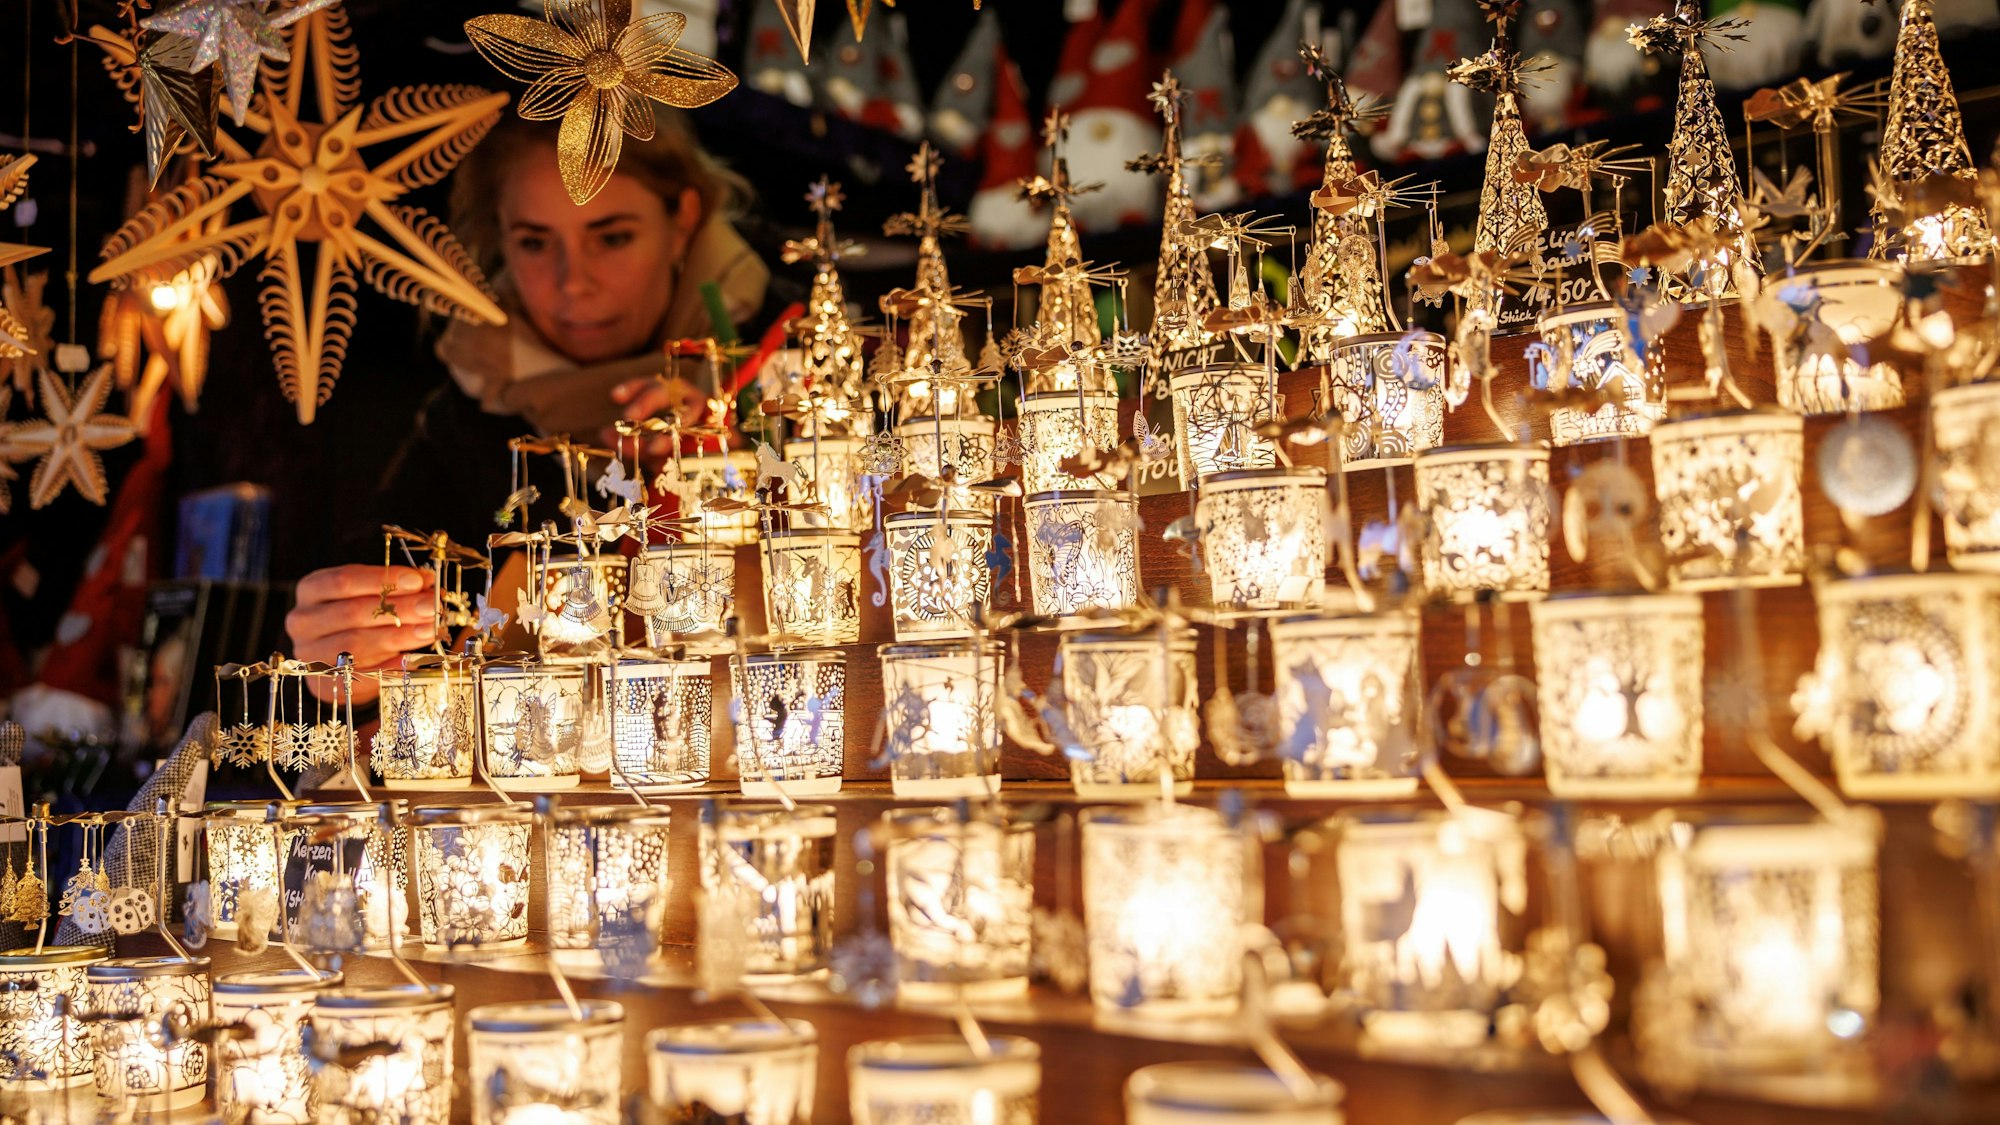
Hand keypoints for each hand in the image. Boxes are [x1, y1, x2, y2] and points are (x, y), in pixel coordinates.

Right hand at [286, 565, 437, 703]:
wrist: (333, 662)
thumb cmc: (354, 619)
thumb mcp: (369, 595)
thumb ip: (394, 588)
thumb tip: (428, 583)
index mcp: (311, 590)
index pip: (344, 580)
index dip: (383, 580)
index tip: (417, 581)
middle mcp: (304, 621)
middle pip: (352, 612)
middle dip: (398, 608)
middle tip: (431, 607)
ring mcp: (310, 653)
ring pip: (355, 643)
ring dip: (398, 636)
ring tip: (429, 630)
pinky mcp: (323, 682)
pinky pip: (360, 674)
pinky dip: (389, 666)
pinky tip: (413, 658)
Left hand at [602, 376, 714, 471]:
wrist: (715, 463)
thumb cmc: (677, 450)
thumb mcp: (649, 446)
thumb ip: (629, 441)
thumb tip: (604, 434)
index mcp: (671, 394)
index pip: (650, 384)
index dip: (632, 387)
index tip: (614, 396)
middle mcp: (688, 398)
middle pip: (666, 390)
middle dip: (646, 402)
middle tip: (628, 417)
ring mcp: (706, 411)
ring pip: (686, 413)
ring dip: (668, 431)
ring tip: (652, 449)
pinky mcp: (719, 429)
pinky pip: (704, 433)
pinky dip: (691, 443)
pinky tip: (680, 455)